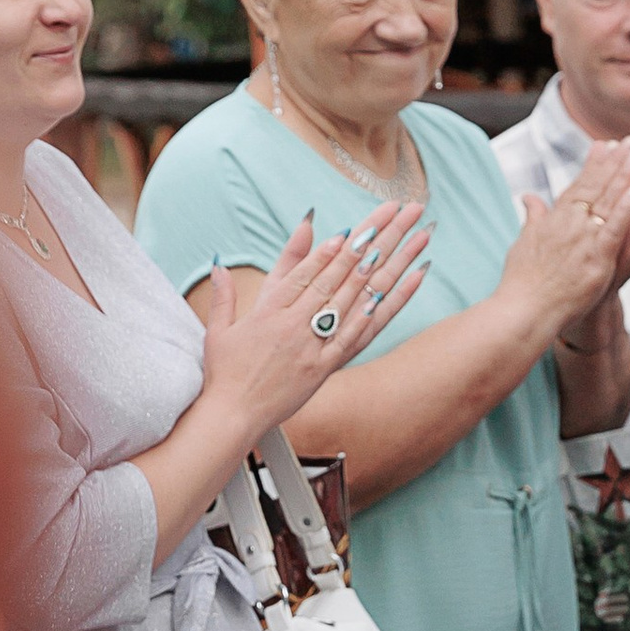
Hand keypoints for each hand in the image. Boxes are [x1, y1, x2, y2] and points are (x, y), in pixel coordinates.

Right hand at [198, 205, 429, 435]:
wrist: (232, 415)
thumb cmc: (225, 373)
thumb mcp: (220, 328)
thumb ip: (225, 292)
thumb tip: (220, 260)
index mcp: (268, 310)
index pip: (306, 272)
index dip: (331, 250)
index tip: (353, 229)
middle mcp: (293, 323)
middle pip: (337, 277)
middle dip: (369, 242)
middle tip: (395, 215)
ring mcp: (312, 345)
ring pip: (353, 299)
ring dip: (384, 267)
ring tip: (409, 241)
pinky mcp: (325, 367)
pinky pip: (357, 335)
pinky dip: (377, 311)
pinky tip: (397, 290)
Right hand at [502, 139, 629, 342]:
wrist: (522, 311)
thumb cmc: (522, 281)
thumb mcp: (525, 242)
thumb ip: (533, 217)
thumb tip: (528, 197)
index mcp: (555, 220)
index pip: (578, 186)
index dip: (595, 165)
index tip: (608, 144)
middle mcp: (569, 224)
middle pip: (596, 187)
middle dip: (615, 162)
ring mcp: (583, 240)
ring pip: (607, 202)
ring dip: (623, 176)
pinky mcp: (595, 260)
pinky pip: (613, 231)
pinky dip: (624, 212)